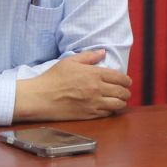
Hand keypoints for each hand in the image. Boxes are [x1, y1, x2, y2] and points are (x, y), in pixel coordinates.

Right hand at [13, 50, 132, 121]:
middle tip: (125, 92)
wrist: (40, 97)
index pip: (120, 78)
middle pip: (122, 92)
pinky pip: (107, 114)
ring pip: (118, 104)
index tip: (126, 81)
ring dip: (121, 102)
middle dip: (126, 92)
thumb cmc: (53, 77)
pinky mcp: (88, 115)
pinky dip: (111, 111)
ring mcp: (94, 103)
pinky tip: (108, 108)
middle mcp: (97, 89)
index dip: (126, 80)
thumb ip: (89, 56)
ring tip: (119, 100)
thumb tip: (103, 52)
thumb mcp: (70, 61)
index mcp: (95, 74)